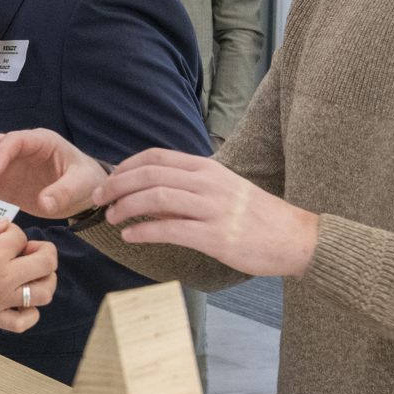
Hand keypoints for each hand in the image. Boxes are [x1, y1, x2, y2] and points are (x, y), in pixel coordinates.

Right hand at [0, 129, 104, 218]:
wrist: (83, 194)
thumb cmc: (85, 181)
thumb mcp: (81, 185)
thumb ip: (63, 192)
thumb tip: (44, 203)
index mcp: (39, 141)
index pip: (13, 141)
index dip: (0, 154)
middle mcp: (18, 149)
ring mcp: (6, 165)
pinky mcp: (0, 183)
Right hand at [0, 221, 58, 333]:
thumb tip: (5, 227)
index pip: (20, 236)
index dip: (14, 232)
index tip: (4, 235)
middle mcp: (4, 276)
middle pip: (46, 262)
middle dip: (45, 250)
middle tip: (33, 249)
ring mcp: (1, 300)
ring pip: (44, 293)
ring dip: (47, 280)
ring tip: (36, 274)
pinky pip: (25, 322)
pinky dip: (32, 313)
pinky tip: (25, 302)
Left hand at [93, 149, 319, 277]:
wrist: (294, 237)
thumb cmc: (257, 216)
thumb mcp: (224, 189)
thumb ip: (190, 187)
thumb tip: (150, 192)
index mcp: (207, 168)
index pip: (156, 156)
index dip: (126, 166)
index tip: (109, 178)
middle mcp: (207, 182)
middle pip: (149, 174)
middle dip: (116, 184)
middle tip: (98, 197)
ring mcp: (212, 208)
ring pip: (156, 197)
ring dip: (125, 206)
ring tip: (110, 216)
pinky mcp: (215, 236)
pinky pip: (170, 229)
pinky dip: (143, 231)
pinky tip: (130, 236)